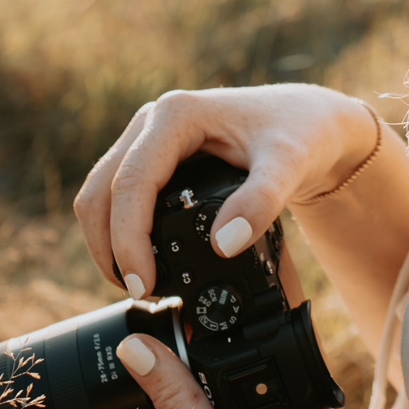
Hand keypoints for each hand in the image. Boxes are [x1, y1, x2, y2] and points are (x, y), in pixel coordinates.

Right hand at [73, 84, 379, 295]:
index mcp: (176, 115)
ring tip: (140, 286)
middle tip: (140, 293)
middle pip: (101, 190)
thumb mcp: (289, 166)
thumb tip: (222, 246)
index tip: (143, 284)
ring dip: (109, 243)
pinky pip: (117, 197)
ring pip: (100, 194)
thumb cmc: (300, 134)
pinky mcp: (150, 157)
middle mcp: (152, 121)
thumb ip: (261, 202)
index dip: (128, 239)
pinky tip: (142, 263)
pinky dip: (119, 232)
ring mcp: (147, 137)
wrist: (308, 121)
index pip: (131, 183)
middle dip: (110, 248)